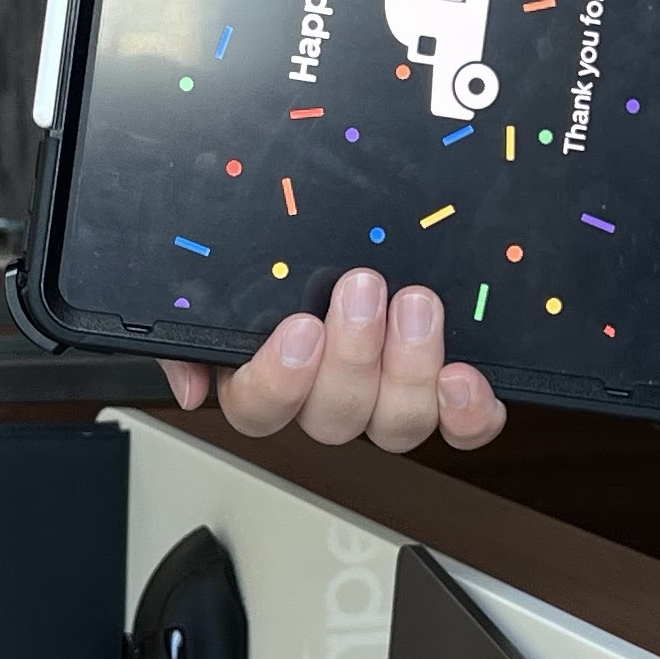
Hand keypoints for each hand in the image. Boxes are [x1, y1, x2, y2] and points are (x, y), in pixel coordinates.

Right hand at [161, 270, 506, 453]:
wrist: (358, 232)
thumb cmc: (282, 261)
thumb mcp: (217, 280)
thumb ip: (191, 327)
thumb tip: (191, 385)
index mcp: (268, 378)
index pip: (258, 411)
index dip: (279, 382)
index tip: (298, 329)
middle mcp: (326, 398)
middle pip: (333, 419)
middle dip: (353, 355)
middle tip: (363, 289)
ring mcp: (386, 400)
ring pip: (395, 424)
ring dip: (409, 369)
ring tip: (416, 307)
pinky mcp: (442, 394)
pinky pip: (461, 426)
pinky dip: (468, 411)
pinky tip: (464, 376)